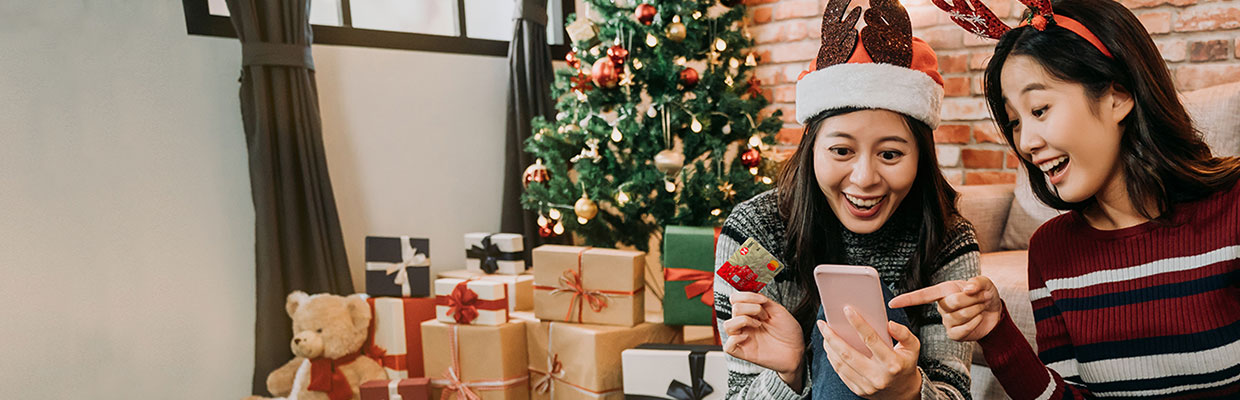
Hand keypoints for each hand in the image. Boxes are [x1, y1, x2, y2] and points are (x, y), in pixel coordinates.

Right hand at [723, 292, 805, 388]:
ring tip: (758, 325)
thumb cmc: (789, 332)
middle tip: (765, 316)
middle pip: (734, 309)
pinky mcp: (744, 352)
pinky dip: (734, 340)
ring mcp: (743, 338)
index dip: (747, 296)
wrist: (797, 350)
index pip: (736, 299)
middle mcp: (745, 324)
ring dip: (743, 321)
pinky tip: (747, 337)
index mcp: (751, 313)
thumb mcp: (778, 310)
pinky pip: (728, 347)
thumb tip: (751, 295)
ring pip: (727, 326)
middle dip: (752, 308)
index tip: (762, 301)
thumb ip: (763, 301)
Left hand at [817, 307, 921, 399]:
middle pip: (848, 353)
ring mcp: (867, 385)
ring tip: (824, 333)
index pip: (871, 339)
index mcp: (892, 363)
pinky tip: (830, 347)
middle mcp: (878, 376)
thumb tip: (890, 324)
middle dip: (832, 336)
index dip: (857, 323)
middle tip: (822, 323)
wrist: (903, 392)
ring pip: (841, 364)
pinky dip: (832, 358)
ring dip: (829, 347)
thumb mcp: (913, 347)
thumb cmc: (905, 365)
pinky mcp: (858, 390)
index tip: (847, 309)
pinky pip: (841, 373)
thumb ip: (904, 333)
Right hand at [888, 276, 1002, 341]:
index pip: (922, 296)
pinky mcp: (955, 334)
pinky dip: (974, 323)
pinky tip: (978, 318)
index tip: (893, 303)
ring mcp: (947, 321)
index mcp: (943, 291)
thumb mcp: (984, 283)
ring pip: (959, 317)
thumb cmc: (984, 294)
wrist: (995, 312)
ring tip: (980, 307)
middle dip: (971, 300)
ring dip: (976, 310)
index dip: (907, 299)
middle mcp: (941, 306)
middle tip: (980, 298)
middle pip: (951, 303)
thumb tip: (969, 288)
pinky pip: (961, 331)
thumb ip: (977, 282)